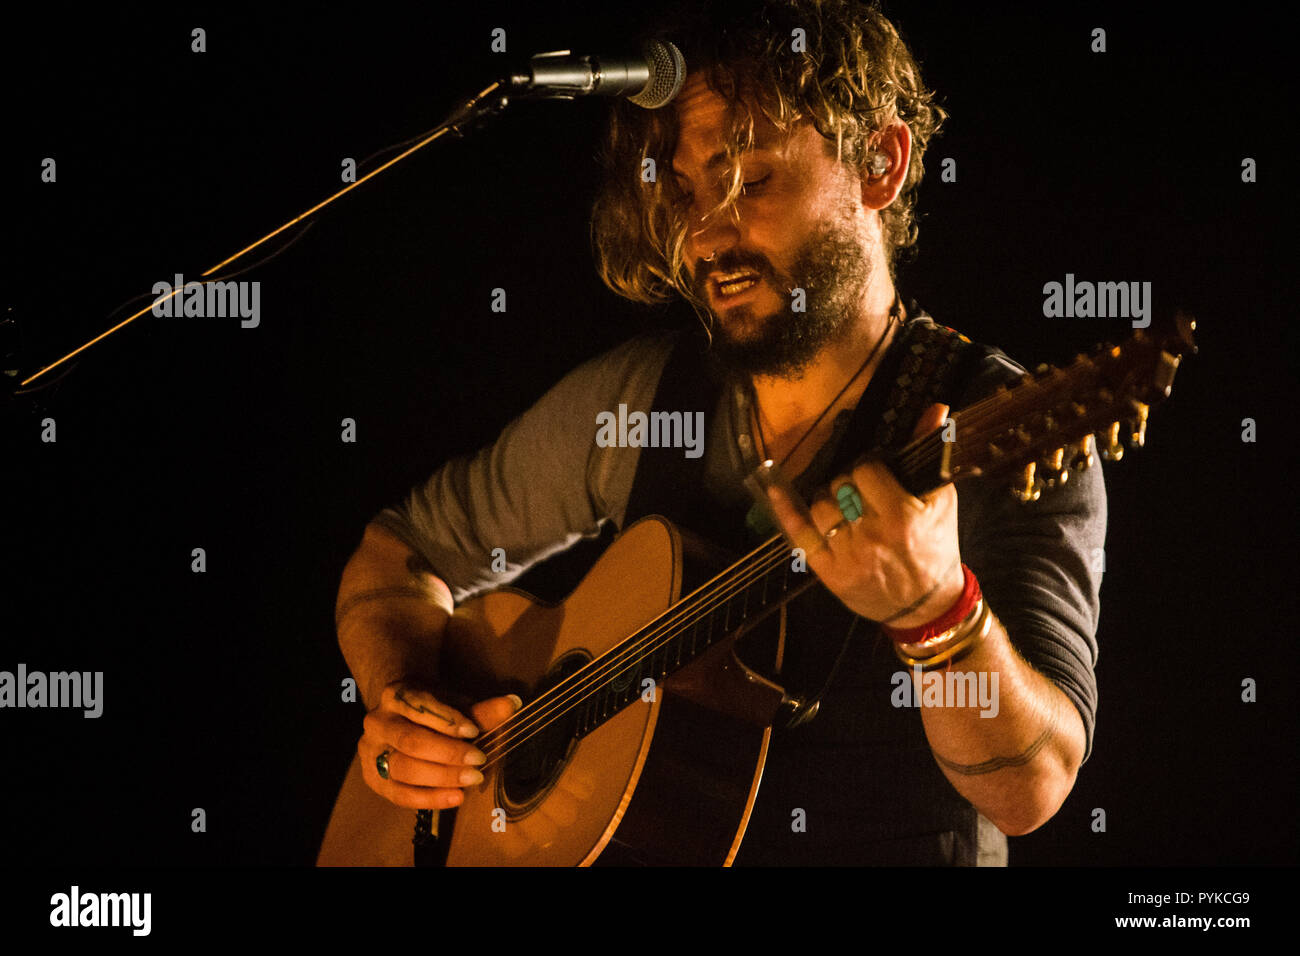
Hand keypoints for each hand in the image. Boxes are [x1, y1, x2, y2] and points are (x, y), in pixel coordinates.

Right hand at [358, 681, 520, 808]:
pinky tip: (456, 798)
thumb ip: (481, 709)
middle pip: (411, 741)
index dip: (447, 721)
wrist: (402, 717)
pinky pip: (399, 794)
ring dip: (441, 778)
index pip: (420, 707)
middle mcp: (377, 722)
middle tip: (479, 760)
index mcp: (395, 695)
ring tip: (471, 780)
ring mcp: (370, 751)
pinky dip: (430, 799)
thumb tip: (512, 704)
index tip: (474, 731)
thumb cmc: (434, 710)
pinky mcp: (372, 778)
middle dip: (448, 754)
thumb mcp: (455, 704)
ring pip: (403, 769)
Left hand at [764, 403, 963, 626]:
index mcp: (900, 516)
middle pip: (840, 486)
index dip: (869, 468)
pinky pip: (799, 534)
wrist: (928, 605)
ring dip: (828, 501)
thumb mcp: (941, 501)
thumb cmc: (936, 548)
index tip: (875, 475)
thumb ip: (933, 451)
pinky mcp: (829, 573)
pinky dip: (786, 510)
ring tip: (843, 508)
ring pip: (819, 506)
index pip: (865, 470)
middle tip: (860, 495)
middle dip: (849, 485)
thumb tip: (936, 408)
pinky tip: (775, 490)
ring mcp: (847, 556)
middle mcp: (870, 535)